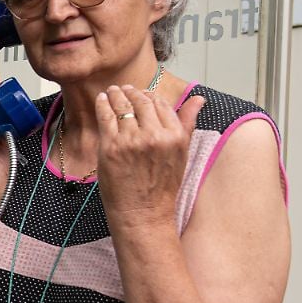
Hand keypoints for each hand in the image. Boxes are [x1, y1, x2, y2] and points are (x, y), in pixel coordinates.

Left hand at [93, 85, 205, 232]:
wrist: (143, 213)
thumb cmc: (162, 187)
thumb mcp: (181, 154)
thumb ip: (187, 123)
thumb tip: (198, 98)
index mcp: (175, 136)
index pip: (161, 103)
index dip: (150, 96)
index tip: (142, 93)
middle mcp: (155, 136)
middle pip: (141, 102)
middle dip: (131, 92)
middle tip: (124, 89)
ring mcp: (132, 141)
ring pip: (122, 106)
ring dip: (116, 95)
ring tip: (112, 92)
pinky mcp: (111, 147)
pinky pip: (106, 117)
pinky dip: (103, 105)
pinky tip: (102, 100)